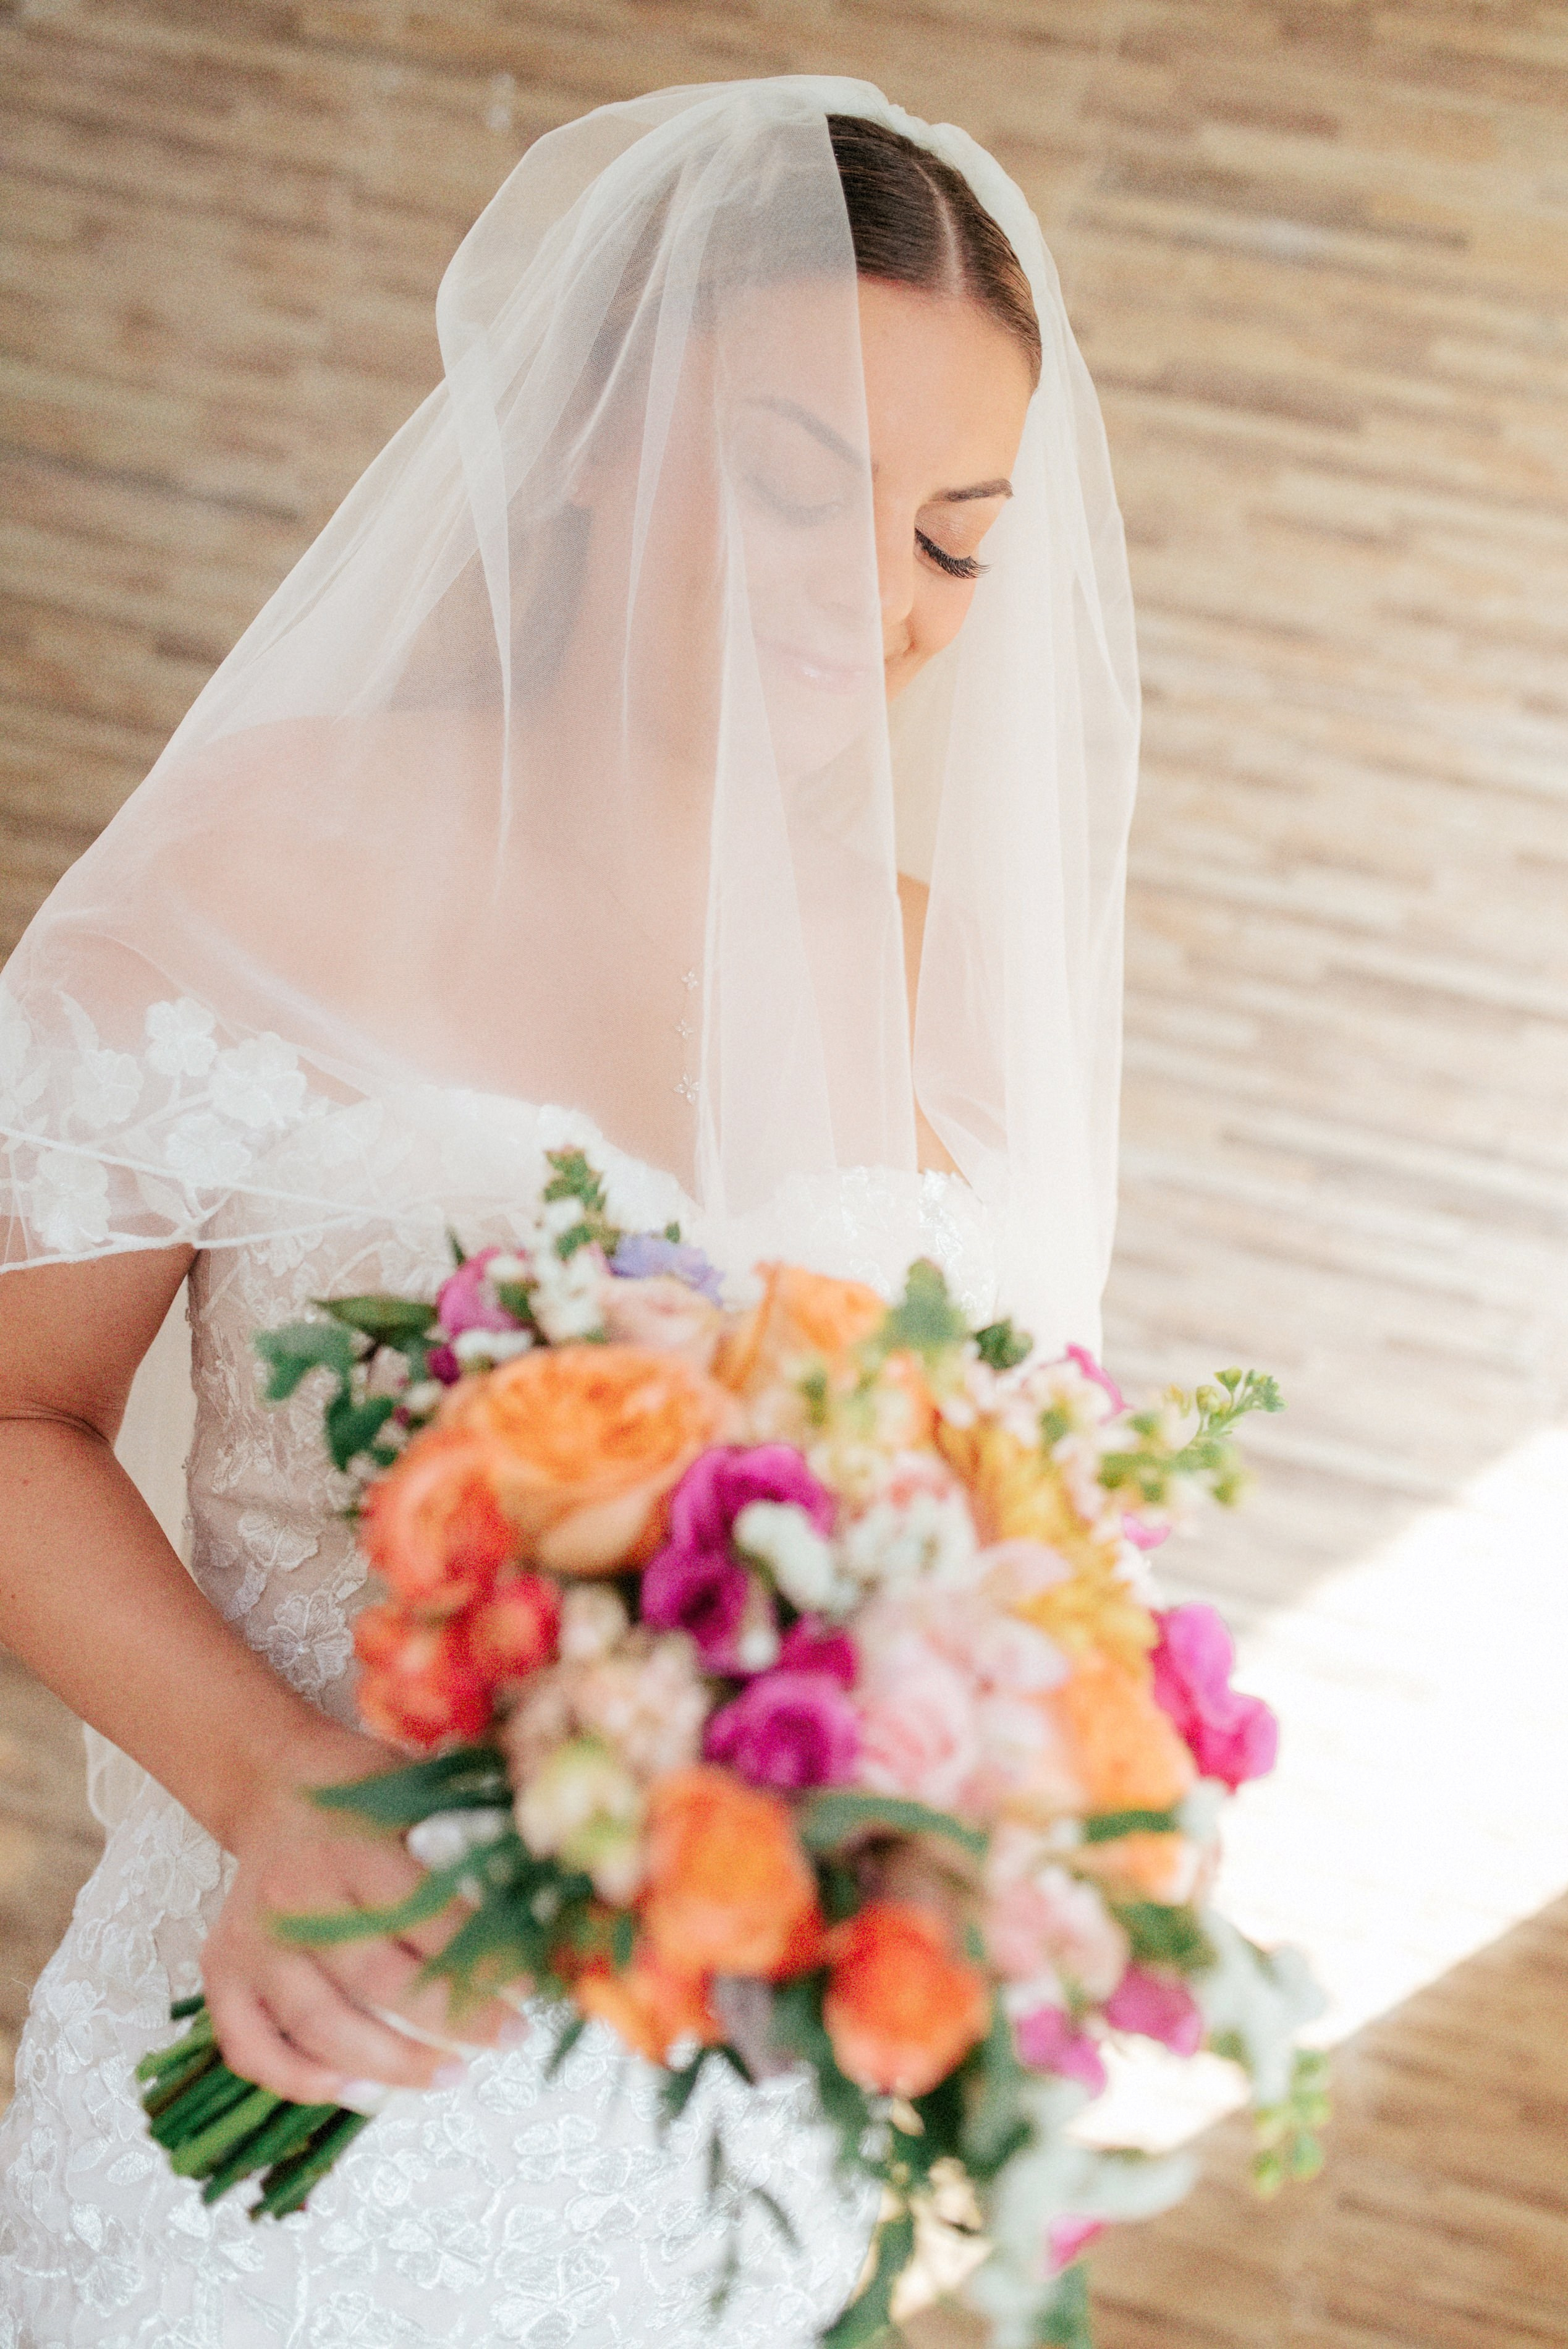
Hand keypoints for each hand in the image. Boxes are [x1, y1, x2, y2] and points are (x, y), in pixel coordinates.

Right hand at [201, 1722, 527, 2104]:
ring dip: (389, 2063)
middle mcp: (295, 1897)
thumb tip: (542, 1891)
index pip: (424, 1917)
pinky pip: (251, 2045)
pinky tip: (354, 2088)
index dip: (480, 1958)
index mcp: (350, 1848)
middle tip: (508, 2036)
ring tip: (449, 2074)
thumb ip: (464, 1836)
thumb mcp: (414, 1789)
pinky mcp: (222, 1969)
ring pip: (319, 2025)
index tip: (528, 1988)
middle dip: (451, 2018)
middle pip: (376, 1979)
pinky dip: (297, 2079)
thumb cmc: (357, 1788)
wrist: (270, 1781)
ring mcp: (252, 1941)